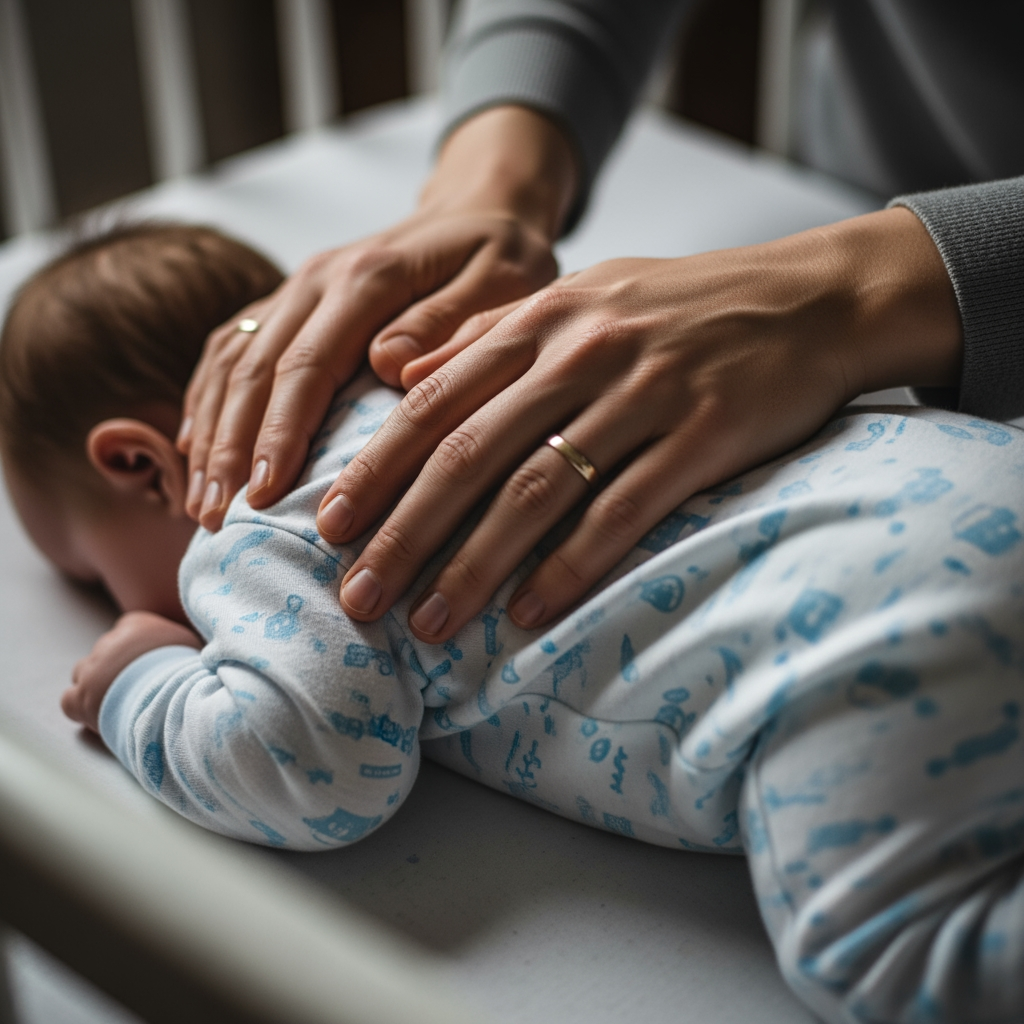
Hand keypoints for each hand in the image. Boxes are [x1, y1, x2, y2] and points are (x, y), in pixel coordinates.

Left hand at [62, 612, 201, 732]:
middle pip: (105, 651)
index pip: (126, 628)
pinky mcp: (81, 697)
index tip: (146, 664)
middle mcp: (110, 641)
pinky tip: (98, 716)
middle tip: (136, 686)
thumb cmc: (188, 670)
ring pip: (83, 673)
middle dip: (115, 668)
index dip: (134, 649)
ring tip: (117, 702)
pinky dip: (80, 707)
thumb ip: (178, 642)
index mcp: (137, 624)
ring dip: (95, 685)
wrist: (173, 695)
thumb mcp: (191, 645)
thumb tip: (184, 648)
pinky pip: (70, 700)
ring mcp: (92, 669)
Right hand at [179, 106, 577, 530]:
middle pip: (254, 368)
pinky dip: (207, 401)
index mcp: (367, 277)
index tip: (264, 493)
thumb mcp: (502, 282)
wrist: (479, 209)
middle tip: (219, 517)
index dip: (280, 432)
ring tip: (201, 504)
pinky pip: (230, 349)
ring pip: (230, 361)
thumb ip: (447, 322)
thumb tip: (387, 365)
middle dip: (230, 447)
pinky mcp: (291, 303)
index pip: (308, 364)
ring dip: (210, 432)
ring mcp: (297, 289)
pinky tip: (197, 452)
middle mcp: (318, 279)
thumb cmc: (502, 255)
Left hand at [316, 207, 961, 640]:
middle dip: (404, 532)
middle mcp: (582, 351)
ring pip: (537, 490)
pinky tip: (530, 612)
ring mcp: (645, 393)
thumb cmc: (681, 306)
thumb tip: (397, 373)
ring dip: (475, 565)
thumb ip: (486, 333)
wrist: (810, 298)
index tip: (329, 527)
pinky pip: (623, 510)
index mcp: (542, 317)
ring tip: (429, 625)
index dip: (377, 468)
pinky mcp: (705, 434)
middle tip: (357, 597)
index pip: (435, 401)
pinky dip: (571, 565)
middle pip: (469, 454)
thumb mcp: (577, 297)